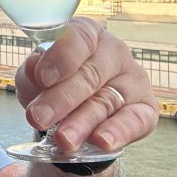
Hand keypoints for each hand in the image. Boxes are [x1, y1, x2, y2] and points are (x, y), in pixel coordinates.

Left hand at [15, 17, 158, 152]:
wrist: (70, 110)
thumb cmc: (52, 84)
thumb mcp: (33, 76)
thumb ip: (31, 72)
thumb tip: (34, 68)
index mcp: (86, 34)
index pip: (78, 38)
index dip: (61, 57)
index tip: (43, 78)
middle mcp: (113, 52)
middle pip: (89, 75)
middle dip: (61, 99)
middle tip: (39, 118)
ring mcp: (133, 80)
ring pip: (105, 102)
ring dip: (82, 123)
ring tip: (63, 140)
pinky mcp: (146, 109)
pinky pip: (136, 120)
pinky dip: (118, 132)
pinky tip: (102, 141)